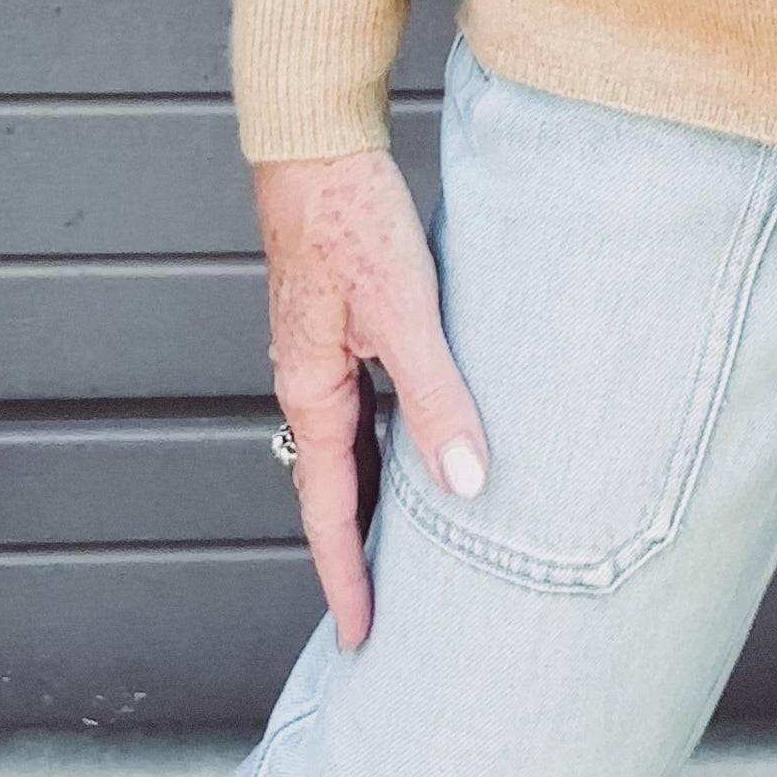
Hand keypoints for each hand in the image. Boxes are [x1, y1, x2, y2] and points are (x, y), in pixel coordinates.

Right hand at [255, 149, 490, 646]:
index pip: (328, 509)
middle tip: (390, 606)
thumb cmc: (351, 217)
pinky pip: (363, 401)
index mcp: (311, 393)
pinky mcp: (343, 317)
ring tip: (412, 540)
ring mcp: (322, 350)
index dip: (346, 576)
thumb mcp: (404, 313)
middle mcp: (308, 381)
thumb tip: (467, 482)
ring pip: (350, 444)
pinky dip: (386, 437)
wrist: (318, 140)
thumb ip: (436, 397)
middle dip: (357, 549)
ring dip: (373, 493)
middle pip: (333, 485)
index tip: (362, 636)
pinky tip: (419, 434)